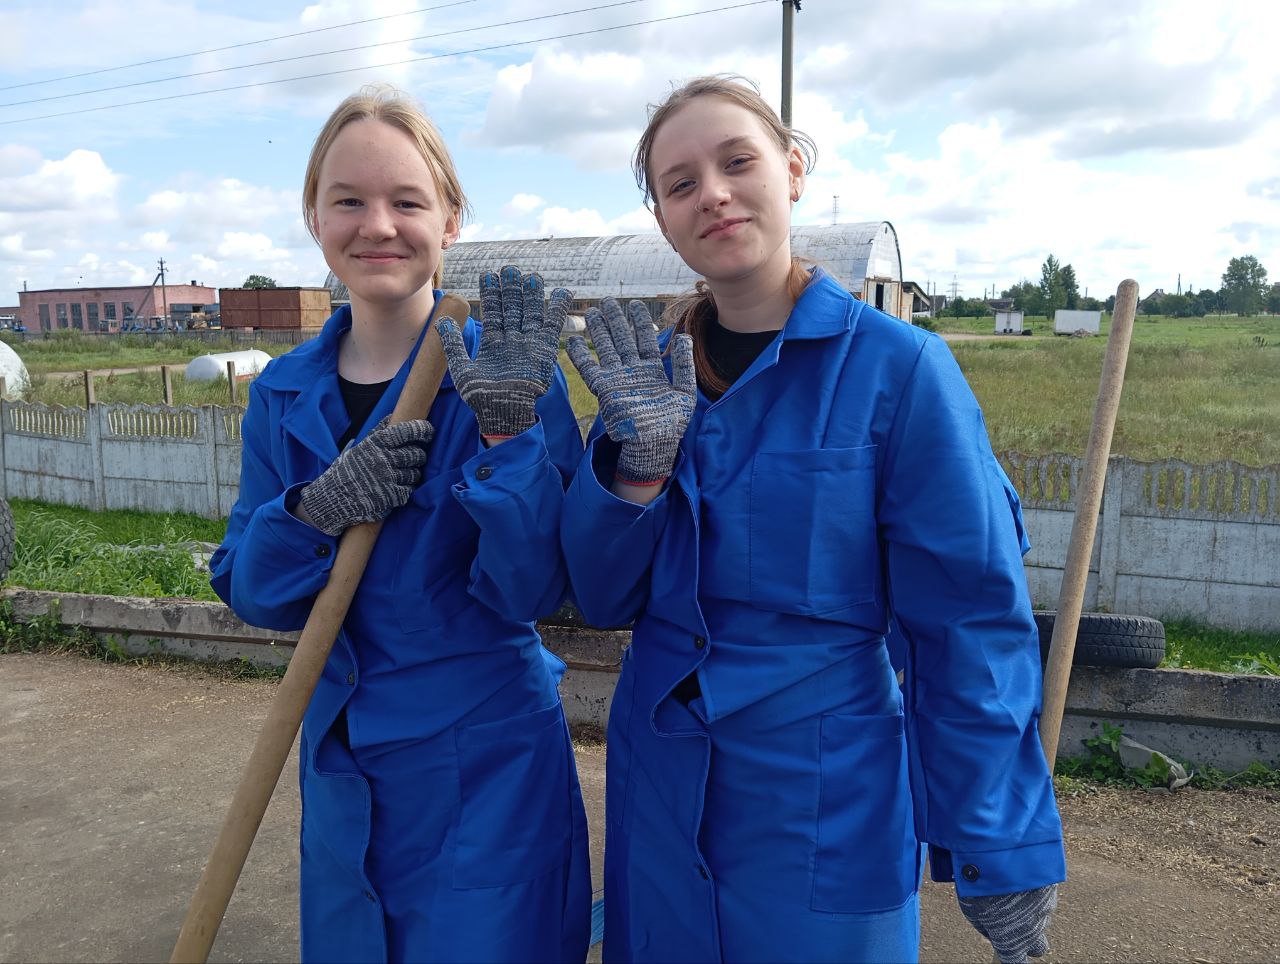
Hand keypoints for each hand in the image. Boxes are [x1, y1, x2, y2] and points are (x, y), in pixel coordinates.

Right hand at [299, 416, 433, 535]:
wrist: (333, 499)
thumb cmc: (347, 471)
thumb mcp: (359, 447)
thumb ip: (377, 433)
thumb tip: (393, 417)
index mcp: (375, 443)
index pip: (407, 431)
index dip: (422, 429)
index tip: (429, 431)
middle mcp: (383, 458)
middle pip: (416, 454)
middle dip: (418, 456)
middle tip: (414, 458)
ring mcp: (388, 478)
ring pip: (415, 473)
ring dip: (412, 474)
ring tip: (401, 475)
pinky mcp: (391, 496)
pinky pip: (410, 489)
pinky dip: (407, 489)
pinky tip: (397, 488)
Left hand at [436, 265, 567, 438]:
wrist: (501, 412)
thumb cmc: (480, 396)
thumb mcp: (461, 368)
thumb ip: (454, 344)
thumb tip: (440, 321)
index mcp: (493, 342)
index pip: (493, 312)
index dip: (491, 294)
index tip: (488, 275)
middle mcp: (512, 340)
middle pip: (512, 308)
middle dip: (511, 289)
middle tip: (509, 269)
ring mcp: (528, 344)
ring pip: (531, 313)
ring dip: (531, 295)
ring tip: (530, 276)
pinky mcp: (544, 351)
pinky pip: (552, 327)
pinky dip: (557, 310)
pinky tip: (562, 292)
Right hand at [565, 298, 694, 484]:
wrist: (653, 444)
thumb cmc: (671, 423)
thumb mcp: (685, 391)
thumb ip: (684, 364)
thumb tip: (684, 336)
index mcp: (652, 370)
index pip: (645, 339)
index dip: (640, 321)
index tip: (634, 304)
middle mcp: (633, 371)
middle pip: (622, 339)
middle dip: (615, 320)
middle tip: (608, 301)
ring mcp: (618, 379)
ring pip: (606, 348)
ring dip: (599, 331)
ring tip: (592, 312)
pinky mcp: (605, 390)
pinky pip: (590, 370)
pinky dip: (581, 356)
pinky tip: (573, 342)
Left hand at [957, 884, 1057, 963]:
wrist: (1003, 852)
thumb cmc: (982, 883)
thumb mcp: (970, 908)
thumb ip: (983, 925)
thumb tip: (990, 930)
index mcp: (1010, 941)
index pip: (1016, 963)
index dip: (1013, 960)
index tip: (1008, 955)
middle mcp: (1032, 931)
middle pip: (1037, 946)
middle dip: (1028, 939)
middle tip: (1012, 922)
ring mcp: (1045, 911)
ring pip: (1041, 919)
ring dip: (1029, 911)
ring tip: (1011, 891)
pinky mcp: (1052, 891)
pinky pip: (1044, 897)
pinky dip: (1034, 892)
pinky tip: (1021, 879)